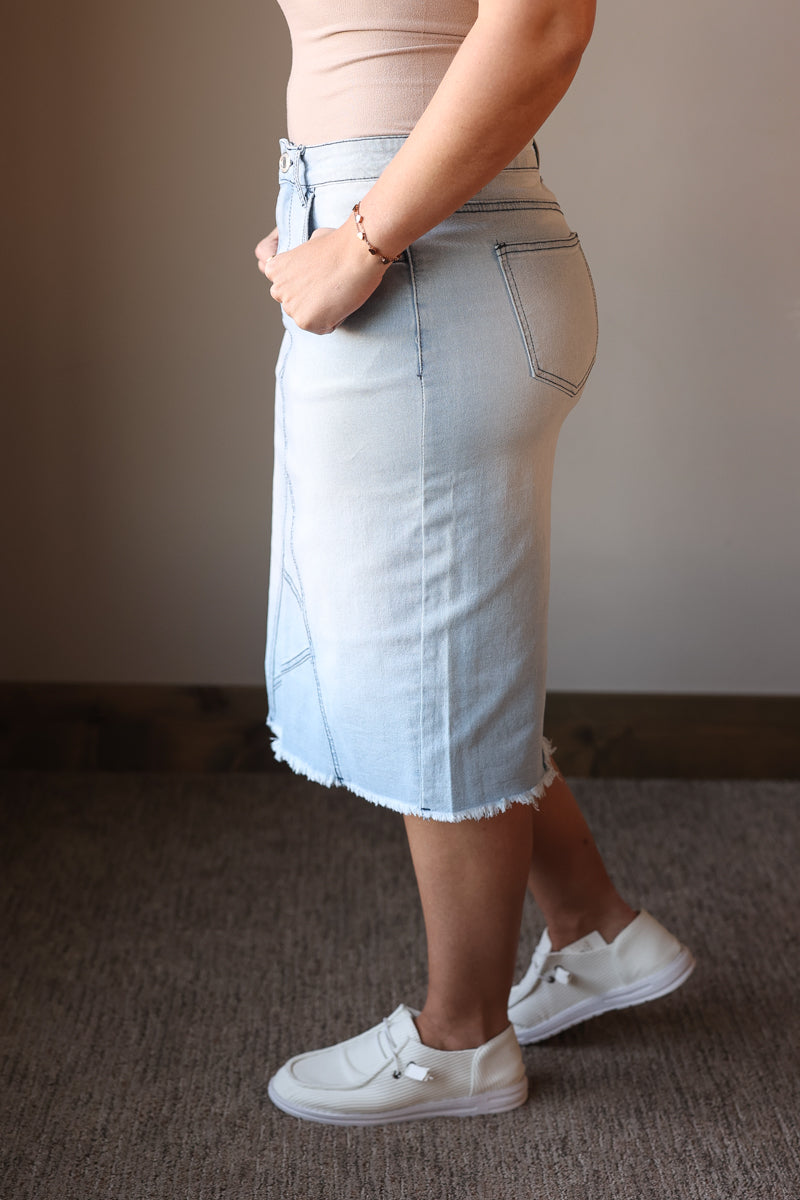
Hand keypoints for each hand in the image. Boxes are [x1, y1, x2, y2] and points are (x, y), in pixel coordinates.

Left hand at [254, 221, 388, 334]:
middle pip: (296, 305)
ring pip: (309, 318)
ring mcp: (290, 307)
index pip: (287, 288)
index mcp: (274, 269)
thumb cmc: (340, 243)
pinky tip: (340, 302)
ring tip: (337, 292)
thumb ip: (305, 254)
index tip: (319, 275)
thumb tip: (313, 250)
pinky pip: (322, 328)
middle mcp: (277, 289)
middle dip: (310, 300)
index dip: (306, 283)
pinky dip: (334, 320)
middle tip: (330, 285)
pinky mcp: (304, 321)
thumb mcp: (314, 240)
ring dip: (322, 311)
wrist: (356, 254)